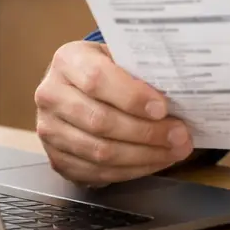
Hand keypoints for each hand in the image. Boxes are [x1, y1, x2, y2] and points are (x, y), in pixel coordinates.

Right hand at [34, 41, 195, 185]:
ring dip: (143, 156)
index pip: (97, 80)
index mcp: (68, 61)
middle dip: (146, 133)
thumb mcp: (120, 57)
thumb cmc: (106, 69)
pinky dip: (130, 171)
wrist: (75, 86)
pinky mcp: (56, 158)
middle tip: (179, 136)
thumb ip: (140, 71)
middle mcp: (51, 95)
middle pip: (100, 121)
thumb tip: (180, 93)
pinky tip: (153, 162)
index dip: (132, 97)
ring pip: (99, 152)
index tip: (163, 108)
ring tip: (173, 151)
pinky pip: (96, 172)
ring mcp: (49, 130)